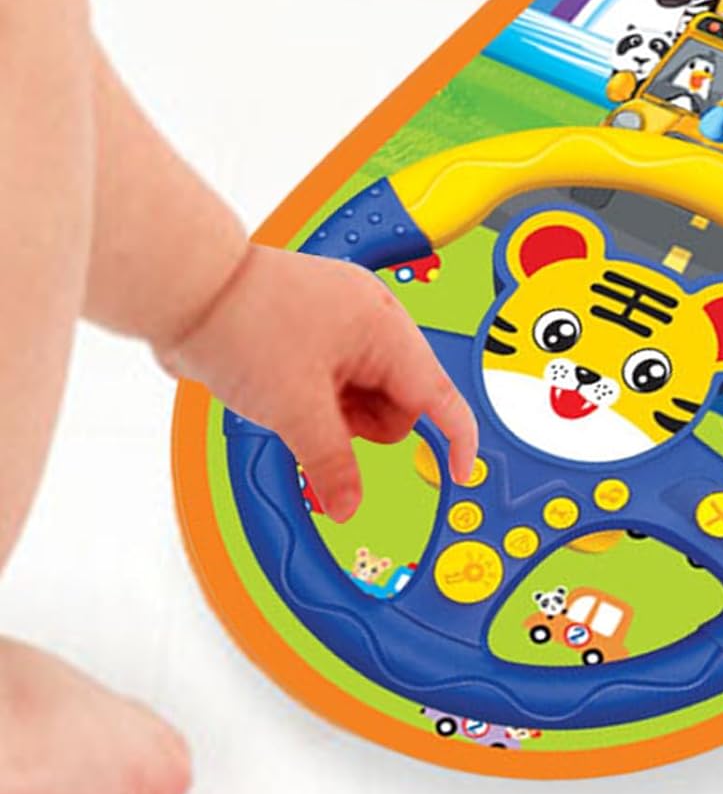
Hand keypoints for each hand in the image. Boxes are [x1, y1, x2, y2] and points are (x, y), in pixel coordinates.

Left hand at [159, 244, 477, 521]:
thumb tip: (350, 504)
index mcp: (386, 329)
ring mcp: (343, 320)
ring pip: (365, 391)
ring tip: (291, 403)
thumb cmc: (245, 323)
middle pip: (399, 398)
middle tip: (317, 425)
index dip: (456, 438)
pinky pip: (337, 377)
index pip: (439, 393)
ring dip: (336, 413)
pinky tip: (284, 392)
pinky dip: (317, 397)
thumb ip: (332, 463)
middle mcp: (373, 319)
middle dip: (365, 426)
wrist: (190, 290)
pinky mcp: (315, 327)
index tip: (460, 472)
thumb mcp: (295, 410)